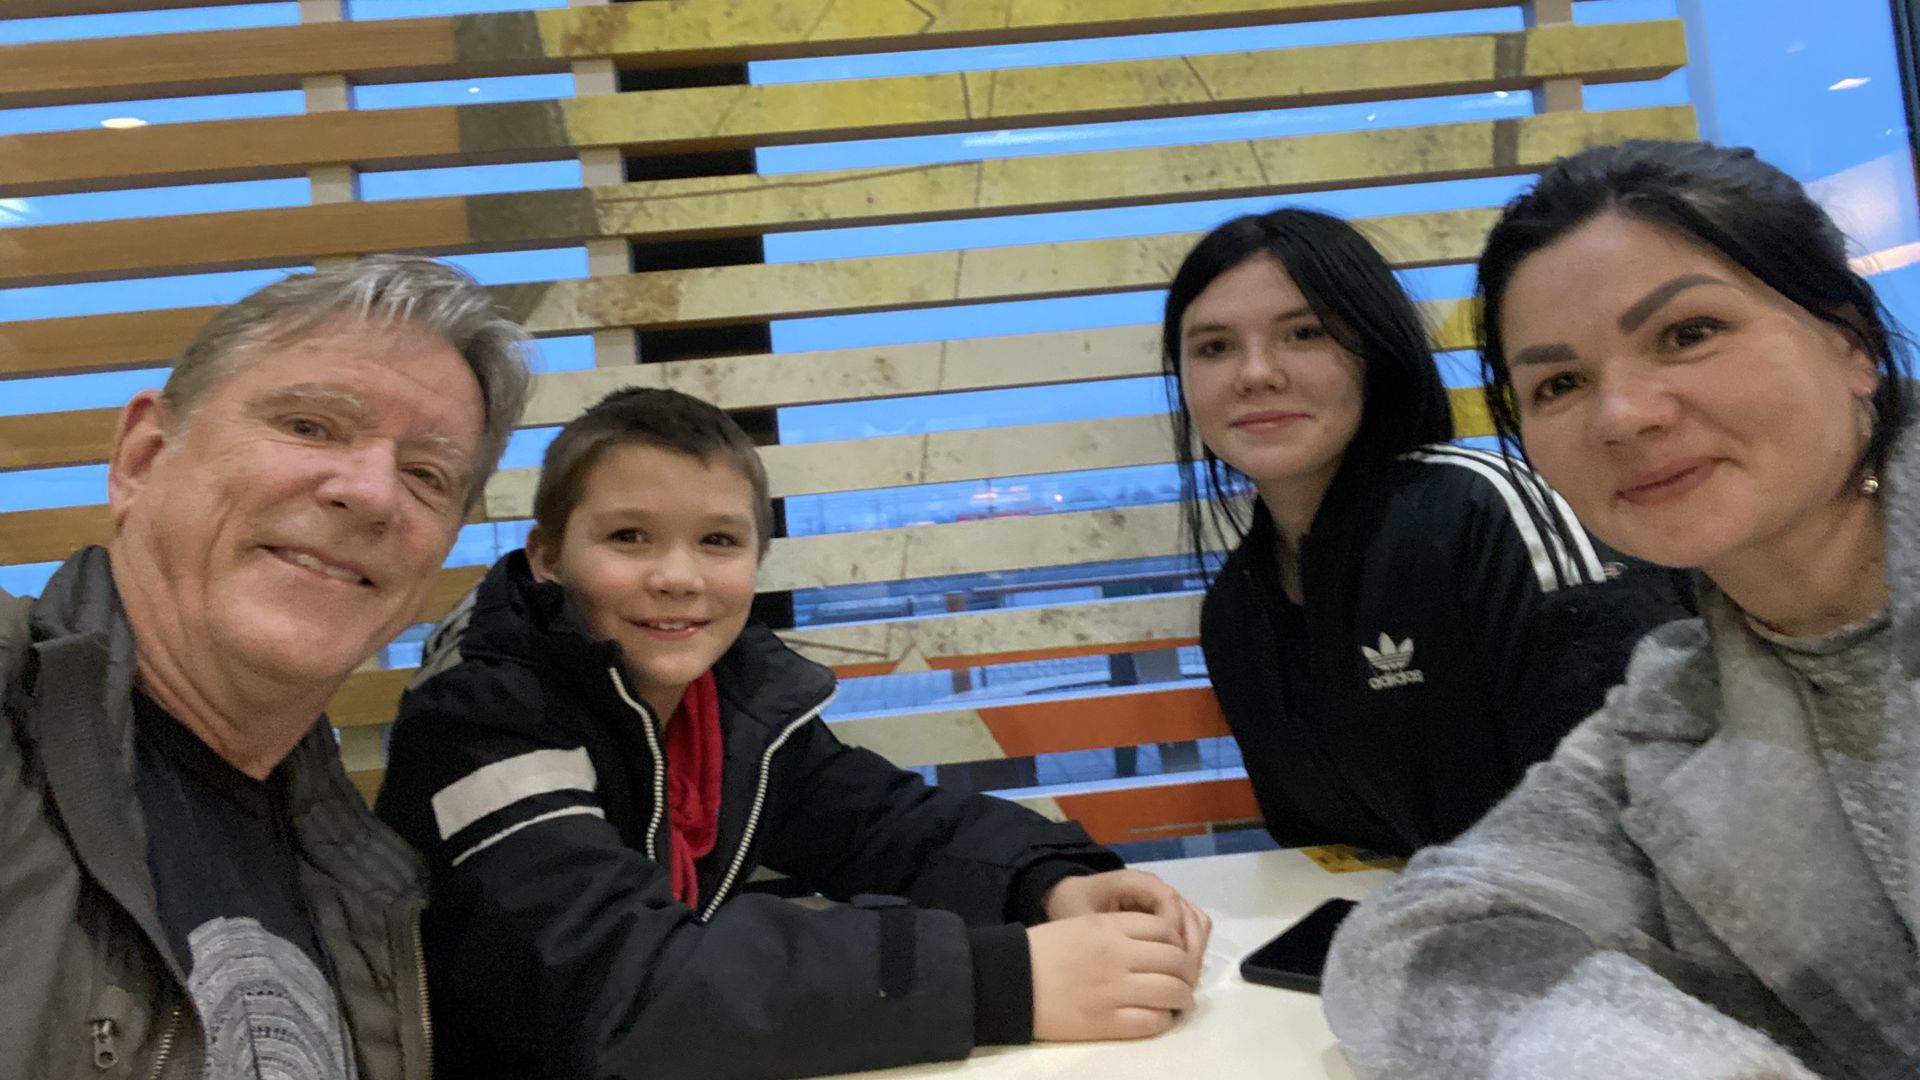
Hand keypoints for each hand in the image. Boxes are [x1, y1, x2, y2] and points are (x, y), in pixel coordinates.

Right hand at [1028, 911, 1200, 1041]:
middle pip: (1176, 960)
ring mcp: (1115, 990)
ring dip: (1182, 997)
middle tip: (1184, 979)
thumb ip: (1117, 930)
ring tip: (1178, 1001)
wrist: (1008, 981)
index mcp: (1109, 928)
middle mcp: (1118, 955)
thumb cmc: (1042, 951)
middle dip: (1187, 971)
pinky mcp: (1107, 1022)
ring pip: (1172, 992)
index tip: (1175, 953)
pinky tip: (1158, 1017)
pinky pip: (1153, 1022)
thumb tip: (1156, 946)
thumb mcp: (1080, 925)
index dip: (1177, 942)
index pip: (1165, 929)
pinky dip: (1163, 1020)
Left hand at [1044, 870, 1212, 970]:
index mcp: (1135, 882)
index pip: (1168, 902)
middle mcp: (1156, 888)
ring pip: (1196, 922)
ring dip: (1195, 952)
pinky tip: (1180, 977)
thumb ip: (1102, 937)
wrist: (1069, 895)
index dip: (1173, 934)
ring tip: (1184, 983)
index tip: (1167, 966)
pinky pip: (1191, 929)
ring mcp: (1165, 901)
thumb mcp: (1079, 920)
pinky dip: (1192, 950)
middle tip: (1184, 984)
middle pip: (1189, 914)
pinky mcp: (1168, 915)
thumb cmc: (1072, 906)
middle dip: (1190, 949)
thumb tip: (1131, 967)